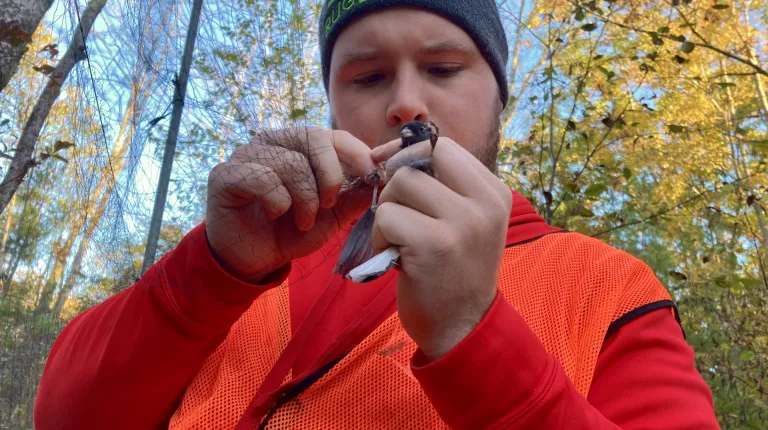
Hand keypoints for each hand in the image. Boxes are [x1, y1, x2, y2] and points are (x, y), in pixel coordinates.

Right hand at [205, 127, 378, 281]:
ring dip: (304, 199)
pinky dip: (278, 201)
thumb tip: (384, 178)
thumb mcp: (331, 217)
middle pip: (314, 138)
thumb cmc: (290, 232)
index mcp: (298, 146)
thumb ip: (354, 197)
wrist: (253, 260)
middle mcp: (272, 142)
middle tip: (328, 205)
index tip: (373, 175)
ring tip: (301, 220)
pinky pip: (263, 178)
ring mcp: (246, 154)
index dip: (356, 151)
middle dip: (330, 176)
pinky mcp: (225, 174)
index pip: (332, 134)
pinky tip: (274, 214)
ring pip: (291, 162)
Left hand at [371, 138, 511, 360]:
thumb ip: (443, 187)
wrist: (461, 327)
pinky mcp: (433, 245)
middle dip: (395, 183)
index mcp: (494, 192)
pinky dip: (379, 236)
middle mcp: (485, 204)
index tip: (392, 171)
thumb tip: (391, 151)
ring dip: (386, 212)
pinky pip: (387, 216)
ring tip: (397, 240)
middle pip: (418, 161)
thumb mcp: (466, 221)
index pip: (444, 146)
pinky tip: (392, 256)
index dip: (409, 153)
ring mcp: (462, 224)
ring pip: (400, 185)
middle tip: (396, 213)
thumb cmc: (454, 270)